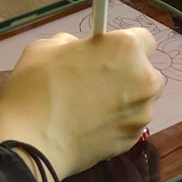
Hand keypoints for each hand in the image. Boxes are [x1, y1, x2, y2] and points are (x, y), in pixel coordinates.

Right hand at [0, 28, 162, 181]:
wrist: (33, 142)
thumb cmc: (37, 88)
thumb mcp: (45, 48)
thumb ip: (72, 44)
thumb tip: (79, 51)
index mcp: (125, 48)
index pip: (145, 38)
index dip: (124, 46)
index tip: (107, 54)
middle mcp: (144, 79)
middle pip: (148, 73)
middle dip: (130, 75)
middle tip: (99, 82)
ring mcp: (141, 113)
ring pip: (141, 101)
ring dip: (125, 101)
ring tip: (93, 109)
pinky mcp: (133, 140)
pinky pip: (130, 125)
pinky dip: (117, 124)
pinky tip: (91, 127)